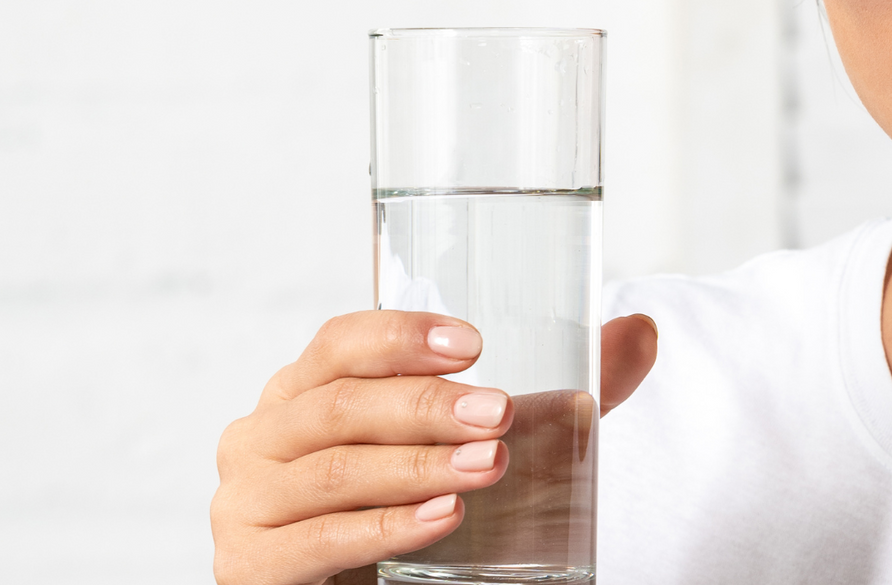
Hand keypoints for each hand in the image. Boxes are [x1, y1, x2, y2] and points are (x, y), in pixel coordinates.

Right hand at [211, 311, 657, 584]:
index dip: (401, 335)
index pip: (341, 341)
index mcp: (307, 387)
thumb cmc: (426, 506)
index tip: (474, 342)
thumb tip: (644, 331)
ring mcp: (246, 503)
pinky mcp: (251, 568)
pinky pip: (316, 540)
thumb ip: (568, 395)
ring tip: (488, 465)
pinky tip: (441, 518)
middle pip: (340, 403)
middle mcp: (263, 435)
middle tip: (501, 414)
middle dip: (426, 406)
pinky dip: (383, 528)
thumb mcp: (493, 445)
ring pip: (332, 470)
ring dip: (415, 466)